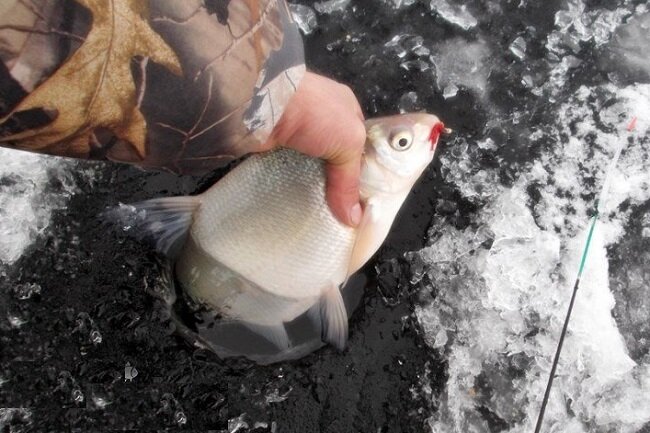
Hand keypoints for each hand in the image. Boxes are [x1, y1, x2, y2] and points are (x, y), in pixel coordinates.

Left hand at [262, 71, 365, 226]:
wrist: (265, 105)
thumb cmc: (315, 113)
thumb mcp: (348, 142)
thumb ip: (351, 180)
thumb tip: (353, 218)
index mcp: (346, 109)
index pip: (358, 144)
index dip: (362, 170)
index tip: (361, 199)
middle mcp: (322, 118)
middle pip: (334, 157)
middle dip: (336, 182)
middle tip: (340, 211)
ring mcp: (296, 131)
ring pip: (309, 166)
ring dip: (311, 185)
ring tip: (318, 213)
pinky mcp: (275, 144)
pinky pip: (287, 169)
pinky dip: (290, 184)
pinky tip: (295, 202)